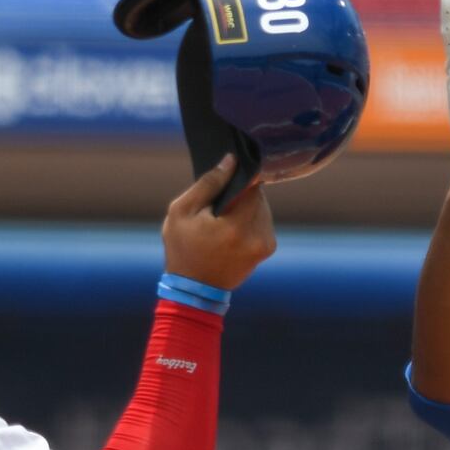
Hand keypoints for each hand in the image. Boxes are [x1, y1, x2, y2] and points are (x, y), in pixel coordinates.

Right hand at [161, 155, 276, 289]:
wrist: (194, 289)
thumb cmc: (183, 248)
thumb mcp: (182, 211)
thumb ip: (208, 184)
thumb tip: (231, 161)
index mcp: (237, 226)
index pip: (252, 185)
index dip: (239, 177)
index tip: (227, 177)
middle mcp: (258, 235)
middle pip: (258, 196)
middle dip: (240, 195)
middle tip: (218, 205)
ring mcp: (265, 243)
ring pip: (261, 207)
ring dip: (246, 207)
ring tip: (222, 219)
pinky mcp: (267, 249)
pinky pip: (262, 221)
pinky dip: (249, 220)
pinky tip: (230, 229)